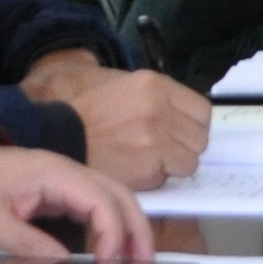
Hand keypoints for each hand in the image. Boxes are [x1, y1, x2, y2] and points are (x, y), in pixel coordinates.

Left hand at [0, 145, 151, 263]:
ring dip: (130, 228)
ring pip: (114, 199)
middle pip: (120, 194)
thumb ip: (27, 243)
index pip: (100, 198)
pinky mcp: (61, 192)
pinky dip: (111, 227)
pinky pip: (97, 206)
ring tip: (136, 263)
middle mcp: (68, 172)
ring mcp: (67, 180)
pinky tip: (110, 252)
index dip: (112, 231)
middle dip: (137, 229)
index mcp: (54, 173)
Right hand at [57, 67, 213, 187]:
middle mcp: (160, 109)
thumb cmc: (89, 116)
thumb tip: (186, 118)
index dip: (193, 126)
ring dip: (174, 165)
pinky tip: (137, 170)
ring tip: (149, 161)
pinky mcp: (149, 166)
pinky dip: (157, 178)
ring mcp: (157, 138)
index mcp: (156, 85)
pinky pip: (170, 177)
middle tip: (164, 151)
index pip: (202, 110)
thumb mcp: (125, 89)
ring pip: (190, 161)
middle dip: (185, 147)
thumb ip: (158, 99)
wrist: (60, 139)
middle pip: (200, 138)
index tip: (181, 133)